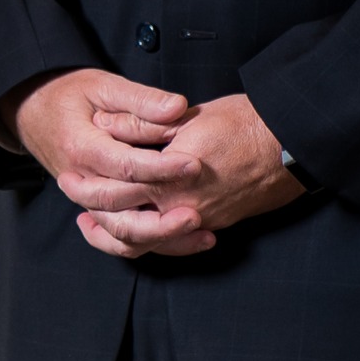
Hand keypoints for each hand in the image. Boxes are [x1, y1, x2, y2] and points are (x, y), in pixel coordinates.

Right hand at [0, 69, 211, 254]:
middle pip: (120, 212)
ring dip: (161, 238)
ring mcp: (85, 198)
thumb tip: (178, 107)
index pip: (124, 166)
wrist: (32, 109)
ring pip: (120, 233)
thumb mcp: (103, 85)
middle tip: (197, 211)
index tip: (194, 165)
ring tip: (201, 232)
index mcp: (82, 147)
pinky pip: (118, 236)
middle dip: (162, 218)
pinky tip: (183, 239)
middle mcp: (81, 180)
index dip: (162, 168)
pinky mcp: (94, 206)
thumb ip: (140, 99)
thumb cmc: (70, 93)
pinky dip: (149, 243)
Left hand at [66, 93, 304, 260]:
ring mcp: (198, 221)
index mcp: (169, 176)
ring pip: (144, 243)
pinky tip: (135, 233)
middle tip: (72, 198)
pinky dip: (147, 242)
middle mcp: (181, 206)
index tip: (68, 175)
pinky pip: (170, 245)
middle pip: (122, 222)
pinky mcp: (213, 224)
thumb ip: (144, 124)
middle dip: (92, 211)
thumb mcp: (189, 115)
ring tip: (91, 223)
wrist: (290, 143)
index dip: (86, 183)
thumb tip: (105, 125)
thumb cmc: (244, 121)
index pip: (115, 188)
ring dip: (112, 235)